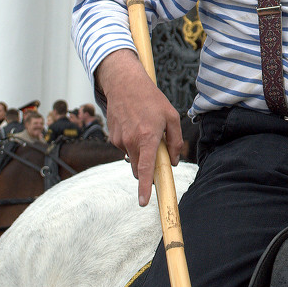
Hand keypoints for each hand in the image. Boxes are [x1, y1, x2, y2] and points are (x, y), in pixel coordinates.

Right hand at [94, 49, 183, 205]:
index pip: (145, 169)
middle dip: (147, 166)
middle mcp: (130, 142)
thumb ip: (175, 141)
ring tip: (145, 127)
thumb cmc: (151, 99)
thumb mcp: (171, 116)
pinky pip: (125, 148)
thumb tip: (173, 161)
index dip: (144, 187)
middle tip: (157, 149)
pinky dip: (132, 142)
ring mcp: (119, 140)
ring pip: (133, 157)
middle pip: (139, 167)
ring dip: (141, 151)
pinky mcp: (112, 137)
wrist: (124, 84)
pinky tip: (135, 125)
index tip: (143, 202)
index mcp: (147, 138)